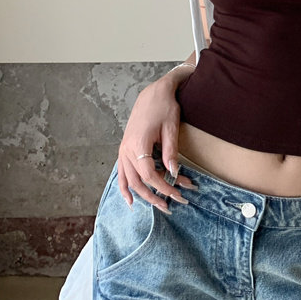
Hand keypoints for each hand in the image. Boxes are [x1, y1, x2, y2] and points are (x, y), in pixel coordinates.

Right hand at [117, 78, 195, 211]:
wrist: (153, 93)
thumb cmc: (164, 108)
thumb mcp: (171, 128)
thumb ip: (171, 152)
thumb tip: (174, 173)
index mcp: (138, 144)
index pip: (150, 175)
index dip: (164, 187)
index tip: (178, 195)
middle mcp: (126, 149)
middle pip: (138, 181)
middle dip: (155, 196)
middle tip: (171, 206)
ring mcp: (123, 150)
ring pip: (129, 180)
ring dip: (143, 195)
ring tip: (158, 205)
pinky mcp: (124, 149)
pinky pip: (121, 173)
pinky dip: (124, 188)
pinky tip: (131, 200)